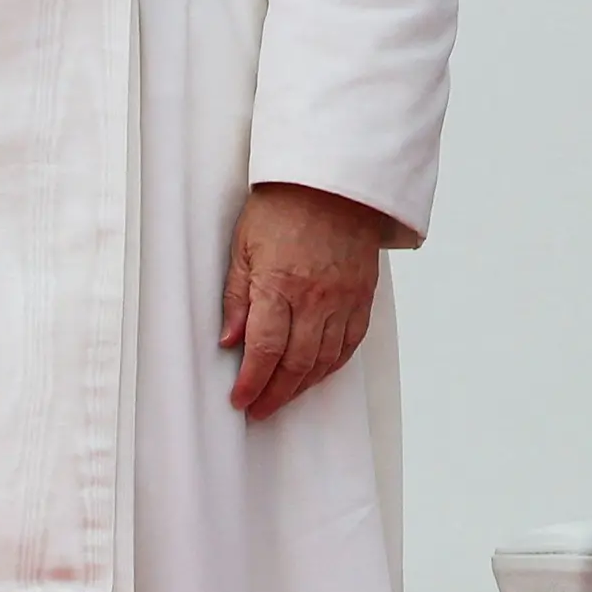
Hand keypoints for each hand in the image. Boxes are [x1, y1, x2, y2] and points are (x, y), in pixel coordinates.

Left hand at [218, 182, 396, 421]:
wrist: (333, 182)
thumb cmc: (283, 206)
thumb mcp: (242, 246)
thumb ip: (237, 296)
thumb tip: (228, 340)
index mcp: (281, 285)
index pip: (264, 350)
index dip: (251, 382)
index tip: (241, 400)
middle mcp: (316, 299)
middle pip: (296, 364)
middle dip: (275, 393)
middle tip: (259, 409)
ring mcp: (344, 300)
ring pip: (325, 360)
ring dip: (303, 386)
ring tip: (283, 397)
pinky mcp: (362, 297)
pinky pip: (350, 344)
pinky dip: (332, 366)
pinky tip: (318, 374)